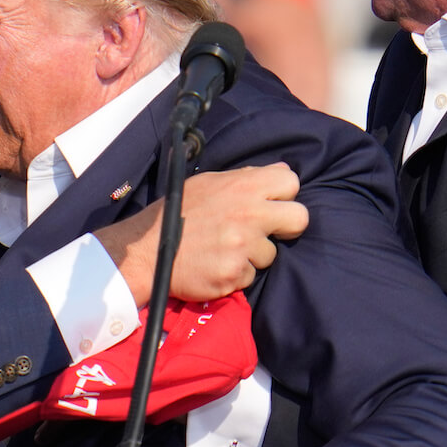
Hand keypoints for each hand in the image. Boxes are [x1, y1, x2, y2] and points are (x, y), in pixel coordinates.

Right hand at [100, 163, 307, 304]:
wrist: (146, 250)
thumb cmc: (176, 213)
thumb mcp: (208, 183)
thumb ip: (245, 178)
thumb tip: (281, 171)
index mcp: (242, 186)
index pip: (291, 182)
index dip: (282, 195)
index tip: (269, 205)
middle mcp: (249, 214)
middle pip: (300, 218)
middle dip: (286, 226)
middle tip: (265, 231)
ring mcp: (243, 246)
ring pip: (271, 253)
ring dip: (252, 255)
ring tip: (223, 249)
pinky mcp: (234, 273)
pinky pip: (249, 275)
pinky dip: (234, 273)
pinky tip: (214, 264)